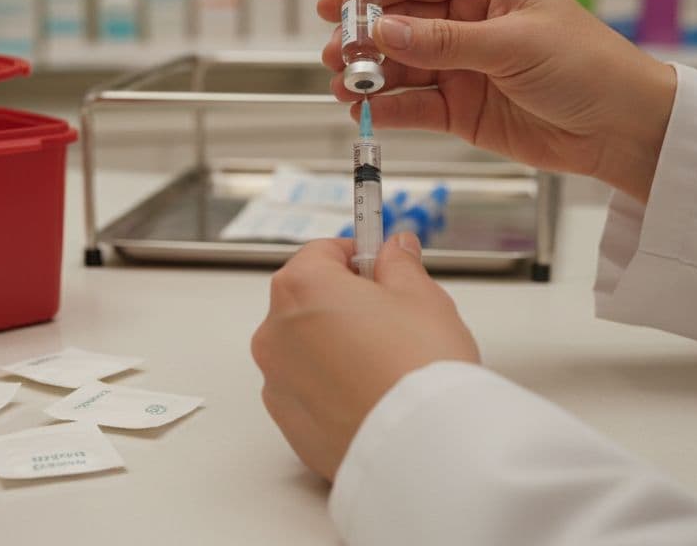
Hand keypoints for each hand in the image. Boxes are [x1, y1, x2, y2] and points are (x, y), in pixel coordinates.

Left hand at [251, 234, 479, 480]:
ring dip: (336, 345)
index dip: (359, 256)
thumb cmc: (419, 368)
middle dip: (346, 302)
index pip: (322, 252)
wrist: (421, 446)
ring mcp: (276, 381)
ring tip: (386, 363)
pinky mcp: (288, 422)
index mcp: (301, 288)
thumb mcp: (421, 296)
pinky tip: (371, 393)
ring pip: (306, 347)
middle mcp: (275, 332)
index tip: (384, 266)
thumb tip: (395, 250)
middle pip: (308, 300)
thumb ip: (400, 265)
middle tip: (394, 318)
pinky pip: (308, 390)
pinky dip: (332, 386)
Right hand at [320, 0, 676, 201]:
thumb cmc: (588, 66)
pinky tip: (365, 112)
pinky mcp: (461, 108)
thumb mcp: (514, 44)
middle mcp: (468, 20)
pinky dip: (388, 109)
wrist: (622, 127)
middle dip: (363, 36)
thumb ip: (445, 40)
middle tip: (336, 54)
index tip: (332, 4)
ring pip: (399, 64)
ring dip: (368, 75)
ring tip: (343, 85)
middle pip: (398, 20)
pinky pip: (413, 104)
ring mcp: (461, 65)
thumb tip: (386, 31)